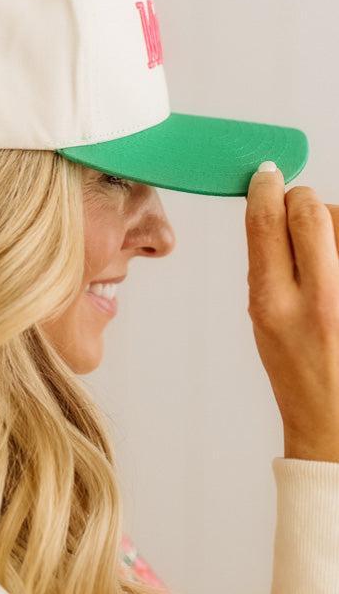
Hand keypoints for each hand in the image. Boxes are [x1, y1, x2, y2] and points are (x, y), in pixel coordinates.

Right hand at [245, 164, 338, 461]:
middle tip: (296, 205)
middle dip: (299, 199)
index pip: (267, 222)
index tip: (265, 176)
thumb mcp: (263, 320)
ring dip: (330, 221)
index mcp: (275, 305)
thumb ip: (267, 265)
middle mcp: (319, 298)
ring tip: (327, 254)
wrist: (337, 417)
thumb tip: (272, 209)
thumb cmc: (299, 373)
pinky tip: (337, 264)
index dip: (264, 188)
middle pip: (309, 209)